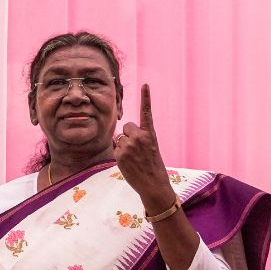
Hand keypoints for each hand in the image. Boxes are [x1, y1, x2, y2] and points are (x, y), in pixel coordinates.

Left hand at [114, 84, 173, 212]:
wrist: (154, 185)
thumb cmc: (153, 168)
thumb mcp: (152, 149)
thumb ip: (140, 139)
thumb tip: (122, 137)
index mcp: (150, 134)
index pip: (146, 112)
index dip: (146, 97)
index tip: (145, 84)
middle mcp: (140, 137)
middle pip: (127, 127)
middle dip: (128, 136)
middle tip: (137, 151)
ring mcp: (129, 145)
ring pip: (120, 139)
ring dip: (124, 147)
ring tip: (134, 159)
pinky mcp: (120, 154)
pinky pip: (116, 149)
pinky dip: (120, 156)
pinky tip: (129, 164)